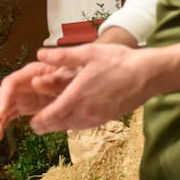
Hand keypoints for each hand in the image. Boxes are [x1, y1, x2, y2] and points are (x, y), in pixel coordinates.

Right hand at [0, 62, 73, 141]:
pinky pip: (10, 115)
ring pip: (3, 107)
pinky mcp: (26, 105)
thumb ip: (54, 79)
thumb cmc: (79, 76)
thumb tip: (35, 82)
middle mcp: (24, 82)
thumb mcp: (70, 75)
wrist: (86, 83)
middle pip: (2, 95)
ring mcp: (24, 94)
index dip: (5, 97)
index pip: (12, 82)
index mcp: (33, 72)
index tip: (2, 113)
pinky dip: (2, 125)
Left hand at [29, 43, 155, 131]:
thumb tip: (40, 53)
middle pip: (61, 124)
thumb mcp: (89, 53)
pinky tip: (75, 120)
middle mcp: (86, 110)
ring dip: (61, 126)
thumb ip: (63, 56)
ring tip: (53, 124)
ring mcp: (98, 116)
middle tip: (36, 127)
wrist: (147, 75)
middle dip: (47, 126)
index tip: (31, 123)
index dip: (40, 120)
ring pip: (73, 126)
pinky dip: (76, 124)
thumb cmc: (119, 60)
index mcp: (78, 95)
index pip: (52, 114)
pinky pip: (87, 125)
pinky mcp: (108, 118)